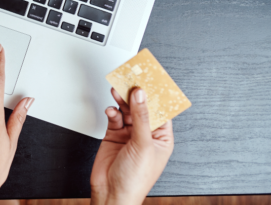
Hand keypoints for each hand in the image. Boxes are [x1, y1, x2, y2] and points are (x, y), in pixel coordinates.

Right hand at [90, 88, 173, 204]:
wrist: (112, 194)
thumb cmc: (135, 179)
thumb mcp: (143, 145)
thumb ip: (141, 117)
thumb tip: (141, 95)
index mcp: (162, 138)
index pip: (161, 110)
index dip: (156, 95)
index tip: (151, 78)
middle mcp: (146, 134)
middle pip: (142, 107)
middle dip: (136, 94)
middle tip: (130, 79)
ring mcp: (129, 134)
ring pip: (127, 109)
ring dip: (122, 100)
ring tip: (117, 89)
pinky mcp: (113, 135)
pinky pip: (114, 117)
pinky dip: (111, 111)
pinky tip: (110, 110)